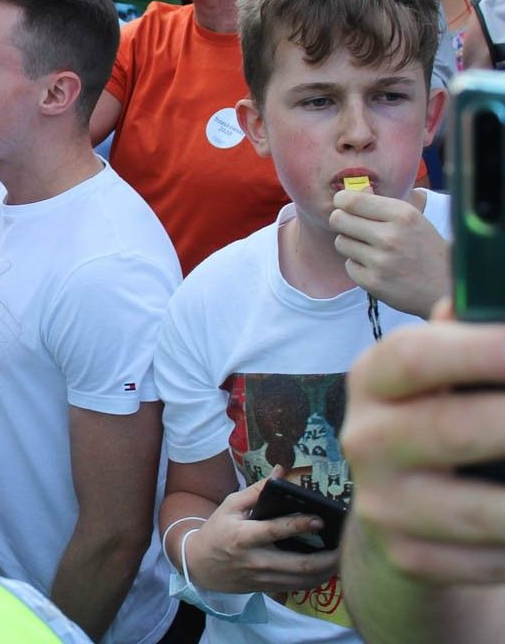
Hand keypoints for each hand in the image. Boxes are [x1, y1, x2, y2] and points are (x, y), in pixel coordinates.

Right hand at [181, 476, 339, 593]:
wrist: (199, 566)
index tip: (319, 519)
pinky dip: (317, 580)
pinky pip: (299, 588)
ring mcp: (262, 578)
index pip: (275, 531)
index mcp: (243, 537)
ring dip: (327, 571)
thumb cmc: (216, 531)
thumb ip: (256, 490)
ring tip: (343, 558)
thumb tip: (280, 472)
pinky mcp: (268, 588)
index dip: (299, 525)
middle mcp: (255, 560)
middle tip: (345, 546)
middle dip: (327, 558)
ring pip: (303, 580)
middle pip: (298, 565)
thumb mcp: (229, 506)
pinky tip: (328, 569)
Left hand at [330, 188, 447, 317]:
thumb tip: (347, 194)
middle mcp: (390, 237)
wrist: (445, 287)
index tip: (344, 204)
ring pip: (341, 242)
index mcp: (402, 215)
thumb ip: (381, 205)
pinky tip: (376, 267)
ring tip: (371, 249)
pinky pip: (348, 265)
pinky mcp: (373, 282)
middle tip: (353, 226)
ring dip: (351, 244)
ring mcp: (381, 261)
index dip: (342, 201)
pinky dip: (358, 266)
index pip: (352, 200)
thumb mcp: (413, 219)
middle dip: (342, 221)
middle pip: (338, 219)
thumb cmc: (425, 248)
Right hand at [341, 304, 504, 583]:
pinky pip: (493, 556)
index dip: (478, 350)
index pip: (414, 357)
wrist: (400, 513)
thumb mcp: (435, 377)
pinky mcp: (410, 557)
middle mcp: (366, 439)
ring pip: (484, 510)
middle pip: (451, 429)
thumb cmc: (438, 421)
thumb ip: (457, 337)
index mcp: (373, 380)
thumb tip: (475, 300)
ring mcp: (384, 504)